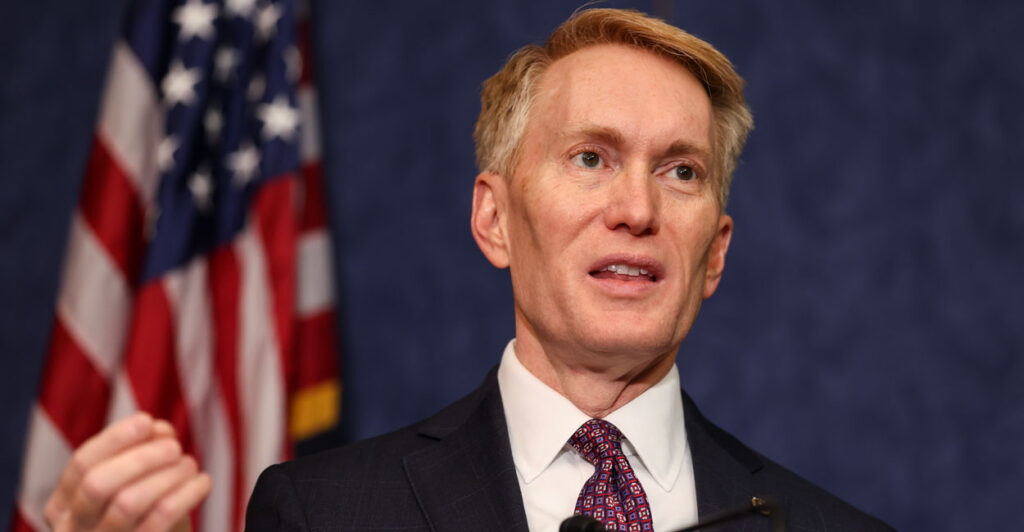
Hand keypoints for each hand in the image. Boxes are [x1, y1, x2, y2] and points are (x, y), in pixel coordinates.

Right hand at [44, 413, 211, 531]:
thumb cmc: (147, 510)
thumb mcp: (138, 479)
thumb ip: (143, 448)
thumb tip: (158, 429)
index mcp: (63, 504)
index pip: (81, 463)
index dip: (114, 438)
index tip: (147, 421)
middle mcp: (73, 528)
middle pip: (97, 484)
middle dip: (140, 458)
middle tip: (174, 447)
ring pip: (126, 504)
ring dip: (166, 476)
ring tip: (190, 465)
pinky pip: (158, 521)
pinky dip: (185, 495)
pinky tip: (202, 482)